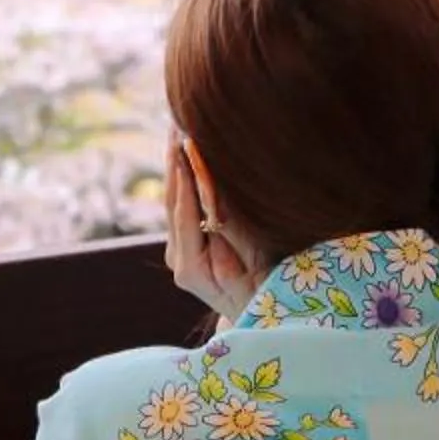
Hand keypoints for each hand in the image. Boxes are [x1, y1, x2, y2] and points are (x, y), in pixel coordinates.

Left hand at [164, 133, 250, 315]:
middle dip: (175, 161)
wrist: (255, 317)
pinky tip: (185, 150)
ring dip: (175, 163)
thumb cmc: (266, 293)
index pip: (185, 211)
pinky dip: (182, 176)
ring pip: (173, 200)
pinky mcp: (183, 244)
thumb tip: (216, 197)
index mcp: (190, 267)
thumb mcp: (256, 265)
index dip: (186, 175)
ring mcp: (176, 252)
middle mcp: (177, 259)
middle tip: (178, 121)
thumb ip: (235, 232)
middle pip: (172, 201)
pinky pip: (181, 205)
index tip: (187, 143)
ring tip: (178, 127)